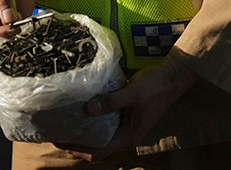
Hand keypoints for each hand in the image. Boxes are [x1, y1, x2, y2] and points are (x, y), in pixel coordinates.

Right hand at [0, 0, 38, 51]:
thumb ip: (4, 1)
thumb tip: (9, 21)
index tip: (13, 29)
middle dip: (4, 42)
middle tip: (19, 35)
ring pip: (2, 43)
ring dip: (14, 41)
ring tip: (25, 32)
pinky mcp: (11, 25)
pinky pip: (16, 37)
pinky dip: (23, 36)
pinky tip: (29, 29)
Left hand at [59, 55, 199, 162]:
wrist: (173, 77)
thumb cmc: (155, 87)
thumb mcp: (132, 93)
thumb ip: (111, 102)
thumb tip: (88, 109)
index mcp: (127, 138)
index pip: (96, 153)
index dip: (76, 149)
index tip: (59, 139)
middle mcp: (126, 137)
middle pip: (96, 148)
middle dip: (76, 143)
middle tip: (57, 130)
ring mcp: (127, 128)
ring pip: (101, 137)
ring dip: (84, 133)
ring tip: (65, 121)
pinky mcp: (127, 118)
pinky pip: (106, 125)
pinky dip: (93, 122)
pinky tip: (83, 111)